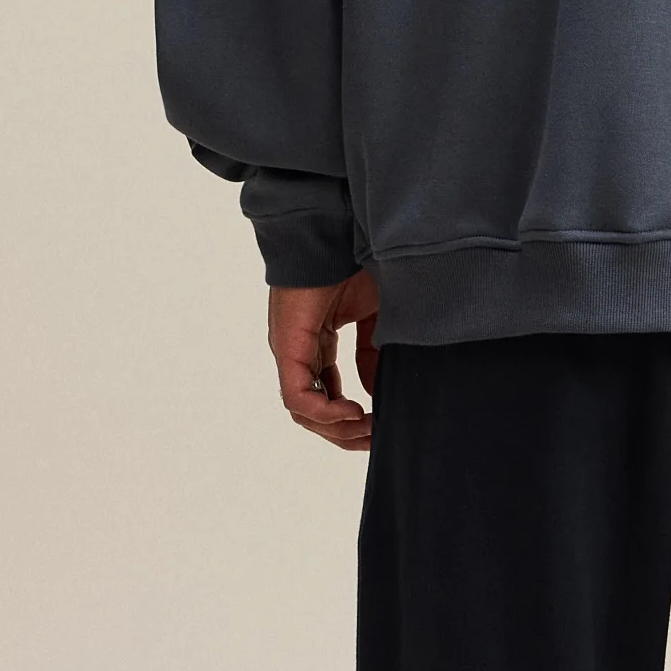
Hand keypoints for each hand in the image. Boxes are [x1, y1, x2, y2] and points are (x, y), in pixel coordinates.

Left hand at [269, 269, 379, 451]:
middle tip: (376, 440)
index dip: (353, 418)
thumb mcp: (376, 316)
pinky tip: (353, 412)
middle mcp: (299, 352)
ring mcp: (290, 351)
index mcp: (318, 343)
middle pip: (314, 411)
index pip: (328, 394)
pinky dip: (325, 412)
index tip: (382, 426)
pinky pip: (298, 396)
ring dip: (337, 429)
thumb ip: (375, 353)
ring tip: (368, 430)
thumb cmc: (354, 262)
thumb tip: (375, 391)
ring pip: (304, 411)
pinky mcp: (287, 347)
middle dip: (346, 432)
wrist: (334, 230)